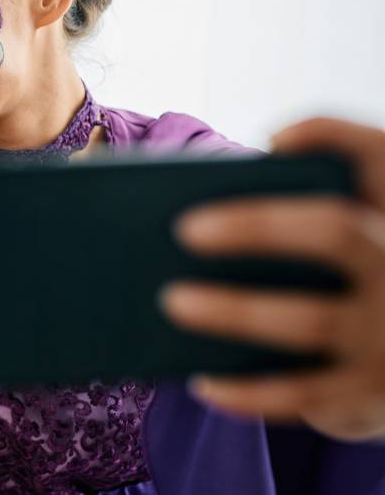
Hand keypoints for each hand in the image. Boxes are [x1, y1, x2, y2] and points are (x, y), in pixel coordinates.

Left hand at [163, 118, 384, 440]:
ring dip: (235, 311)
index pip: (381, 158)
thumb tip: (274, 148)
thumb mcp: (358, 226)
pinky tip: (200, 382)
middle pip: (337, 231)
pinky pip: (302, 395)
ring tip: (170, 300)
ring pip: (309, 320)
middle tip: (184, 229)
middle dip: (260, 226)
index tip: (271, 142)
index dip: (334, 136)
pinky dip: (247, 393)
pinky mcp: (372, 392)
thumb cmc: (358, 277)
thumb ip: (327, 177)